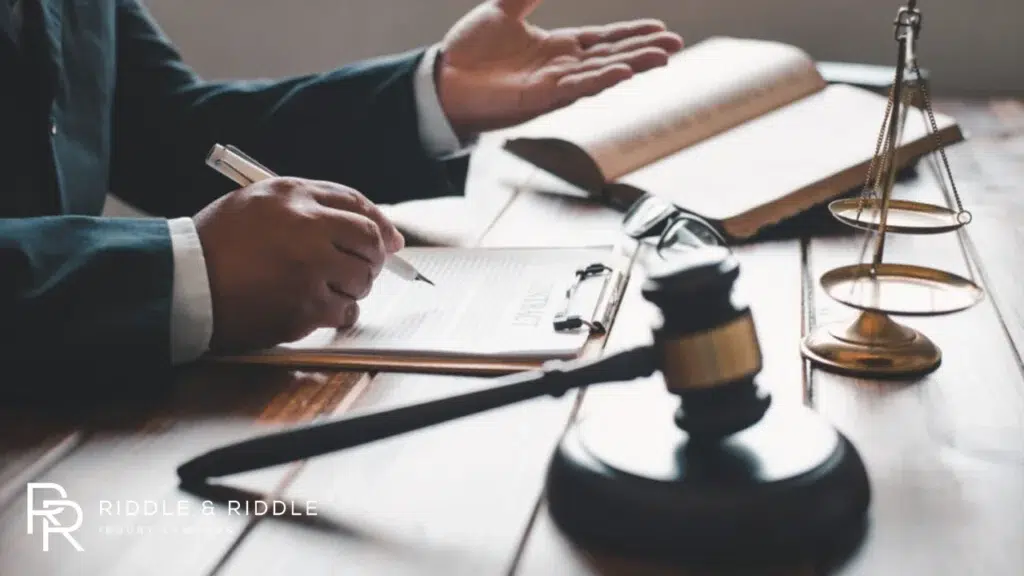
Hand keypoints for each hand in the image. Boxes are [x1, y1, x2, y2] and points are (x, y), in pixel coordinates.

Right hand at [193, 178, 403, 353]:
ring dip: (353, 287)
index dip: (380, 224)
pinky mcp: (306, 305)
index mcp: (293, 195)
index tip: (390, 240)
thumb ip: (306, 205)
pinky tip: (318, 309)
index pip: (356, 204)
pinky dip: (339, 313)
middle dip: (372, 258)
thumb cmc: (216, 245)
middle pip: (368, 240)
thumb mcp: (255, 203)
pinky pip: (345, 311)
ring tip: (325, 289)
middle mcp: (306, 226)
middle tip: (363, 269)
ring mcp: (309, 268)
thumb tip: (363, 224)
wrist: (182, 285)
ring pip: (362, 278)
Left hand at [436, 0, 683, 137]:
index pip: (603, 40)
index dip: (631, 34)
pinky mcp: (538, 97)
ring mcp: (552, 84)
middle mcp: (561, 67)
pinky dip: (599, 79)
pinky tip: (622, 72)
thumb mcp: (503, 10)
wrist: (442, 78)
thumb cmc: (470, 52)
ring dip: (632, 65)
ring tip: (662, 58)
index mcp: (557, 48)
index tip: (660, 29)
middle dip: (644, 51)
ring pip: (601, 73)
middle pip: (612, 56)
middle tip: (675, 45)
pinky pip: (575, 88)